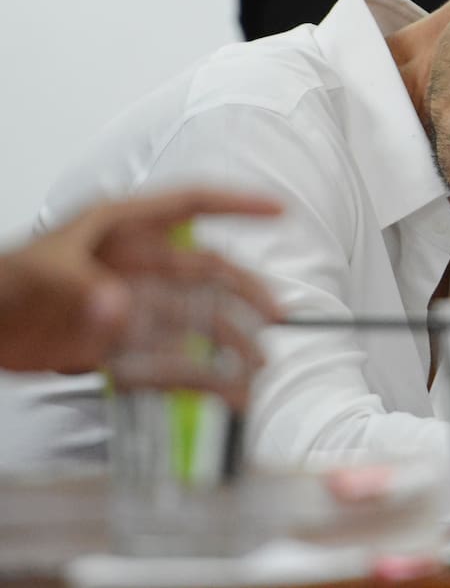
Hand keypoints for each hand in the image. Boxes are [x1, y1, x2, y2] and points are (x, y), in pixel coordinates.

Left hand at [0, 188, 281, 374]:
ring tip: (255, 364)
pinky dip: (197, 375)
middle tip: (275, 314)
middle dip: (245, 291)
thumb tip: (119, 307)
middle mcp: (135, 264)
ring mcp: (131, 304)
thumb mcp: (40, 275)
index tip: (278, 210)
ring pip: (195, 318)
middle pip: (205, 270)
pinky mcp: (121, 344)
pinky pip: (169, 357)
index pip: (189, 204)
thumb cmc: (3, 286)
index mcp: (120, 227)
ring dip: (228, 340)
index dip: (237, 204)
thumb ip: (80, 289)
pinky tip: (220, 390)